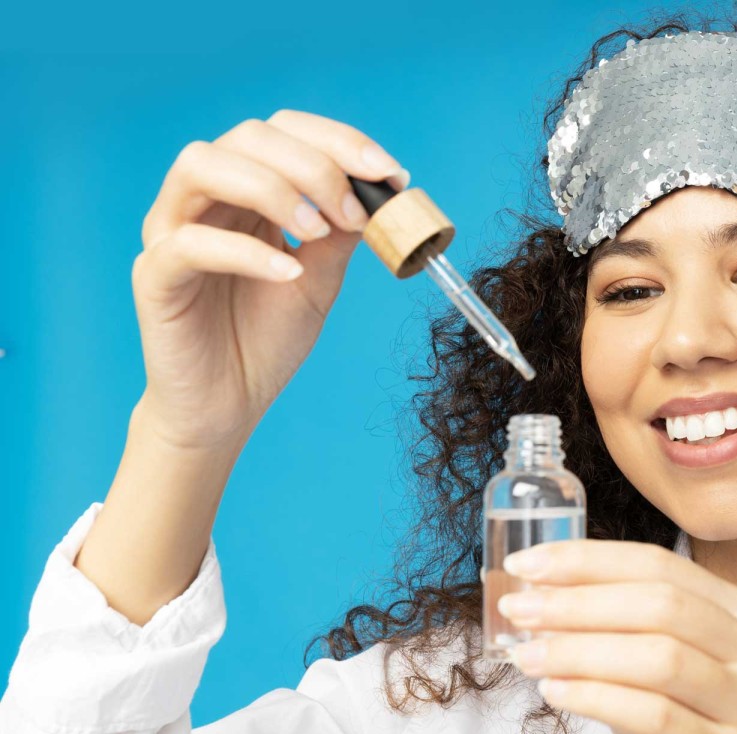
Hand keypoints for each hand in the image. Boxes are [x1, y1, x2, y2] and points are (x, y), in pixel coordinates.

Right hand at [132, 109, 408, 450]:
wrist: (227, 407)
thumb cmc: (266, 339)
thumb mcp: (320, 278)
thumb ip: (340, 233)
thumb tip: (379, 194)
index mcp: (244, 191)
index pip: (284, 132)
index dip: (339, 142)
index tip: (391, 175)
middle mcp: (202, 199)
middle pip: (248, 138)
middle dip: (315, 165)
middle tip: (357, 212)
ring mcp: (169, 232)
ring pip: (202, 166)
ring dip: (273, 188)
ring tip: (319, 231)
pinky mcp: (153, 276)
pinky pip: (189, 244)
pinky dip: (246, 252)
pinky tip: (289, 272)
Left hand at [498, 539, 736, 733]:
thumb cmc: (683, 729)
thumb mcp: (654, 665)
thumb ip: (614, 625)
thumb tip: (537, 591)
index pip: (659, 566)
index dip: (588, 560)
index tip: (527, 563)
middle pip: (661, 606)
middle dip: (578, 602)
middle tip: (518, 606)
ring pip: (659, 657)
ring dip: (579, 651)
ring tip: (527, 655)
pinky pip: (654, 716)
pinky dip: (595, 698)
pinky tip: (555, 693)